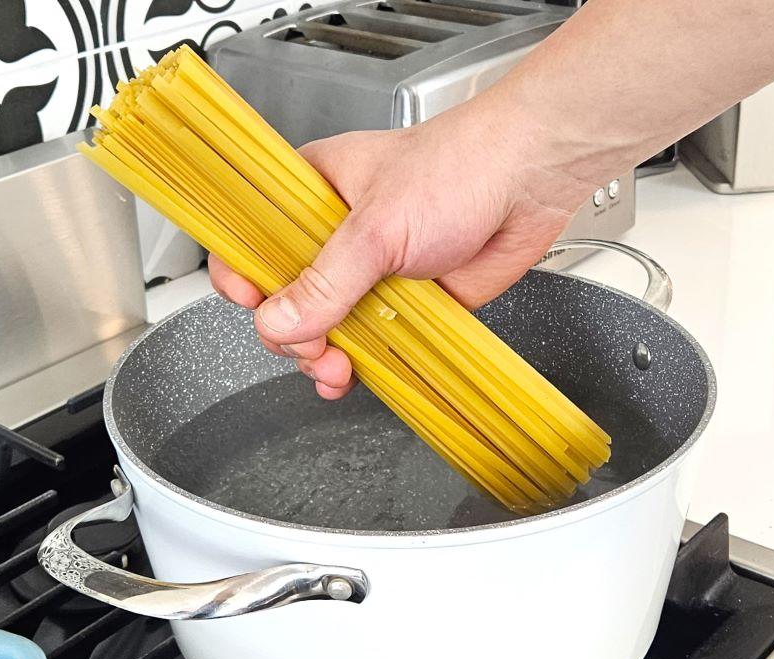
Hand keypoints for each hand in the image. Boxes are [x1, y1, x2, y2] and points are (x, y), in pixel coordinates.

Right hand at [208, 106, 590, 398]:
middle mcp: (337, 233)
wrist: (531, 178)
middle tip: (311, 345)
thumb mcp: (376, 228)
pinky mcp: (407, 299)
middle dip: (291, 331)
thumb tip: (278, 323)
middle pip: (287, 295)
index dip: (243, 273)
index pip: (253, 237)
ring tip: (336, 368)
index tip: (249, 302)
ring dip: (324, 356)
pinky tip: (358, 375)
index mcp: (314, 192)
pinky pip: (373, 340)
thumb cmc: (459, 167)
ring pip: (327, 325)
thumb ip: (325, 283)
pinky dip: (363, 364)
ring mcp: (372, 270)